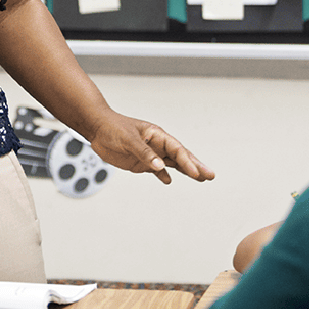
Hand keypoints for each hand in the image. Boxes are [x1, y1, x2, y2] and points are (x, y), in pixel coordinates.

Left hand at [84, 112, 215, 183]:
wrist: (97, 128)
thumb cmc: (112, 128)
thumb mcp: (128, 139)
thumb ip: (143, 153)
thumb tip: (159, 167)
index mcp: (156, 135)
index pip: (176, 149)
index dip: (187, 162)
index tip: (196, 173)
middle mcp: (156, 144)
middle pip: (180, 156)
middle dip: (196, 166)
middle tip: (211, 175)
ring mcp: (150, 154)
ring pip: (172, 163)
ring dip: (186, 171)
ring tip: (202, 178)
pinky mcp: (140, 162)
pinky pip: (156, 169)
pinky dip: (163, 175)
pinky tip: (168, 181)